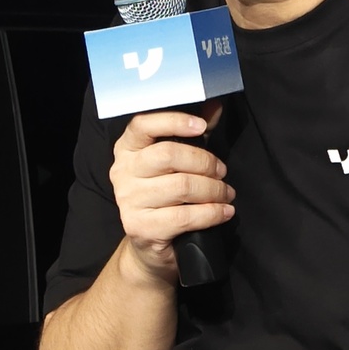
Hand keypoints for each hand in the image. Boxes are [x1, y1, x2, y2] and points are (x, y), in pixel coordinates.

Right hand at [110, 102, 232, 282]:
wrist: (150, 244)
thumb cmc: (166, 196)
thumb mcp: (178, 161)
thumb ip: (193, 132)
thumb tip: (215, 105)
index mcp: (127, 149)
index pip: (143, 124)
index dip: (174, 121)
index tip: (202, 126)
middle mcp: (122, 171)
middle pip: (168, 155)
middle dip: (205, 162)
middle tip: (222, 172)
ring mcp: (128, 200)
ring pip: (180, 186)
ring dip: (213, 190)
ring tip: (226, 194)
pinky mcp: (140, 227)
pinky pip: (184, 216)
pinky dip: (211, 213)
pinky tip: (223, 212)